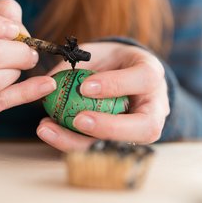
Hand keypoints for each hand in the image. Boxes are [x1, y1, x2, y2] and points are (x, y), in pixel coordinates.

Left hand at [36, 42, 168, 151]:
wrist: (122, 76)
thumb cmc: (110, 60)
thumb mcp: (97, 52)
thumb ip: (77, 64)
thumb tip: (49, 81)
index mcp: (152, 75)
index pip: (144, 79)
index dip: (116, 85)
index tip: (84, 87)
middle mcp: (154, 107)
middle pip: (146, 127)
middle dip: (109, 127)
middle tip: (77, 120)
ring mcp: (140, 130)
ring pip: (121, 146)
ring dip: (80, 142)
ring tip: (47, 128)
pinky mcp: (121, 144)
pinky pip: (99, 150)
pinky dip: (70, 143)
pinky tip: (49, 132)